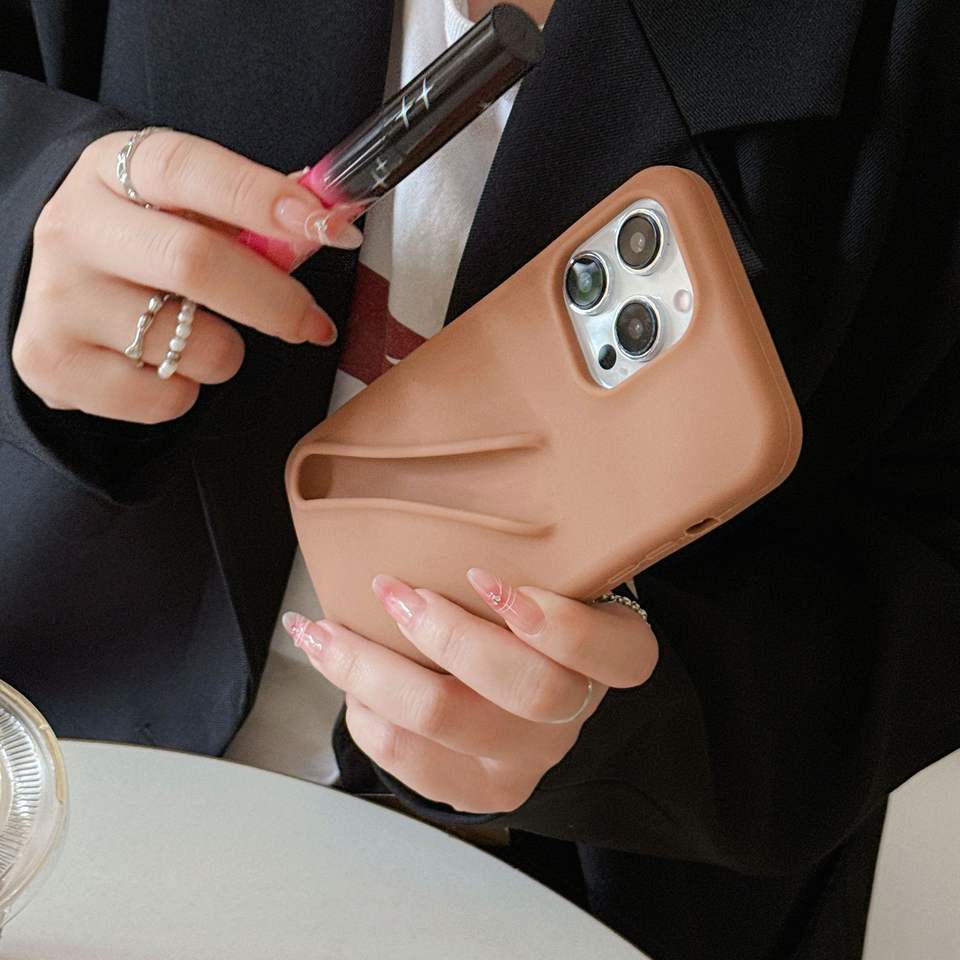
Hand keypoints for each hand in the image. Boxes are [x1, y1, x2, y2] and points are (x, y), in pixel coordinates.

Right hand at [13, 129, 361, 423]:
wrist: (62, 299)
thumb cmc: (145, 250)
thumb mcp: (182, 211)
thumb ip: (248, 217)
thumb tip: (330, 223)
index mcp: (113, 170)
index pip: (187, 169)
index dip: (261, 197)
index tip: (324, 226)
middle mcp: (75, 226)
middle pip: (194, 263)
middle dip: (275, 301)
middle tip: (313, 323)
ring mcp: (58, 298)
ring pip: (192, 345)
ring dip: (228, 354)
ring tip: (203, 337)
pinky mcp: (53, 364)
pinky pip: (166, 397)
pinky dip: (187, 392)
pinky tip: (164, 367)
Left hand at [283, 570, 657, 813]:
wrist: (504, 689)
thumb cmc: (513, 609)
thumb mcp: (542, 573)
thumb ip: (524, 550)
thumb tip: (442, 482)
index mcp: (610, 655)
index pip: (621, 655)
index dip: (562, 624)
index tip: (487, 578)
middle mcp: (573, 713)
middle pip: (528, 690)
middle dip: (446, 635)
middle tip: (392, 591)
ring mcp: (524, 760)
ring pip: (447, 723)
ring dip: (372, 670)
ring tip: (325, 632)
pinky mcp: (474, 788)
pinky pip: (407, 757)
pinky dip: (363, 711)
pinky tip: (343, 674)